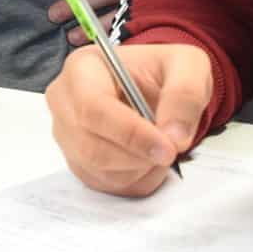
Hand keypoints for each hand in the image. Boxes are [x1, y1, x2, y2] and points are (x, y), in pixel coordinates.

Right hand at [46, 43, 211, 197]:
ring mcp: (67, 137)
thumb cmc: (163, 71)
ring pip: (100, 171)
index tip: (167, 147)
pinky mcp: (79, 164)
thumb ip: (185, 94)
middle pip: (91, 147)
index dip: (130, 134)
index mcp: (82, 68)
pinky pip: (108, 186)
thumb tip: (174, 136)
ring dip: (140, 168)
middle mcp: (65, 103)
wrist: (156, 88)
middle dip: (138, 156)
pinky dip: (137, 179)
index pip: (93, 108)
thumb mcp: (187, 65)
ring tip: (160, 145)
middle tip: (171, 150)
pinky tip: (149, 156)